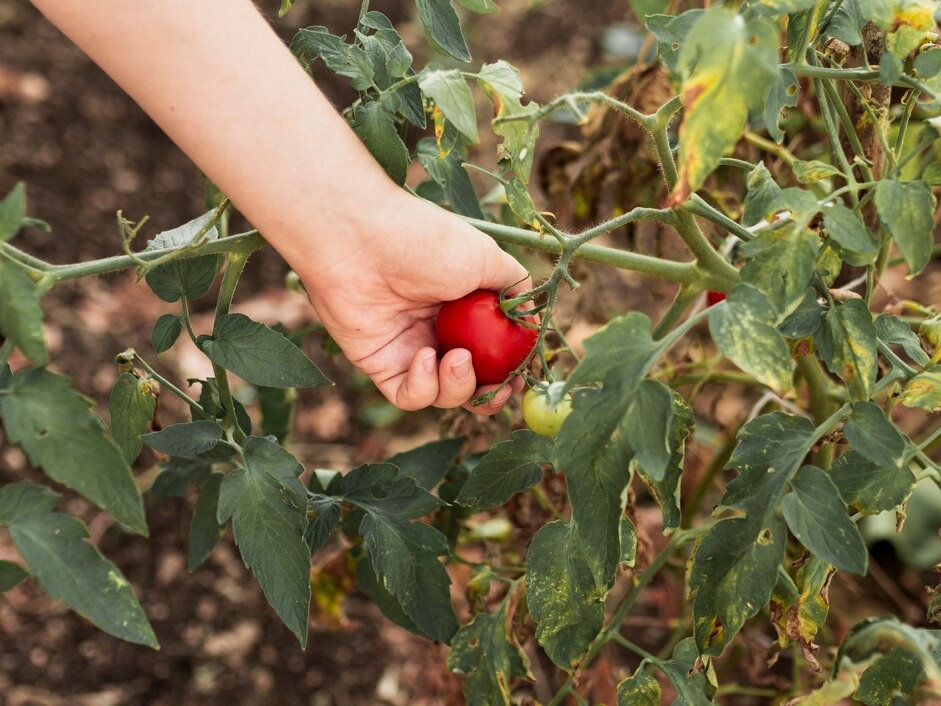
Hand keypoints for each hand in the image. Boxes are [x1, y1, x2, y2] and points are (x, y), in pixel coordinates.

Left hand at [299, 192, 530, 413]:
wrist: (362, 238)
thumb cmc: (425, 240)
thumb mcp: (487, 257)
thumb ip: (515, 289)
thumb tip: (532, 320)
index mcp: (466, 307)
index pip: (494, 353)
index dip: (511, 370)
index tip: (522, 375)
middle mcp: (439, 331)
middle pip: (472, 383)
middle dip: (491, 395)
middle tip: (501, 389)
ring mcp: (410, 349)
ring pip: (444, 395)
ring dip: (460, 387)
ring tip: (458, 359)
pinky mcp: (380, 364)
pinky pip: (410, 396)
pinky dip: (424, 387)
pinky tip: (426, 359)